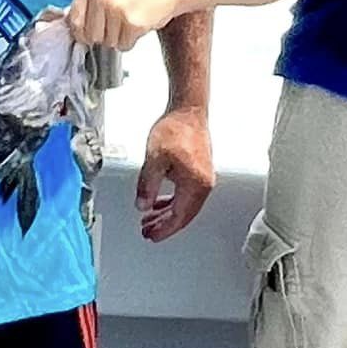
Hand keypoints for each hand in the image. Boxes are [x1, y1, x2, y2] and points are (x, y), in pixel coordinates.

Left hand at [67, 0, 179, 50]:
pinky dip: (132, 41)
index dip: (86, 32)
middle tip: (119, 19)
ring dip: (119, 38)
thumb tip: (60, 25)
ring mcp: (115, 9)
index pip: (74, 25)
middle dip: (105, 35)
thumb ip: (83, 9)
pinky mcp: (132, 22)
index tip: (99, 25)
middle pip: (90, 37)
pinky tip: (138, 24)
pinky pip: (124, 46)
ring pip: (107, 43)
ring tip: (129, 19)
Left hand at [137, 106, 214, 241]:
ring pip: (185, 206)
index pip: (179, 216)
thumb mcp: (155, 159)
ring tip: (150, 220)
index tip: (151, 236)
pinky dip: (172, 202)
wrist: (188, 112)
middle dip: (164, 225)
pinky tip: (160, 202)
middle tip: (148, 232)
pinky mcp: (199, 171)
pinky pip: (186, 195)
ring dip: (167, 214)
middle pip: (183, 215)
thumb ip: (148, 185)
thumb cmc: (175, 130)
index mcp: (195, 185)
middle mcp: (203, 185)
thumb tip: (142, 206)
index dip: (163, 229)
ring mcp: (203, 178)